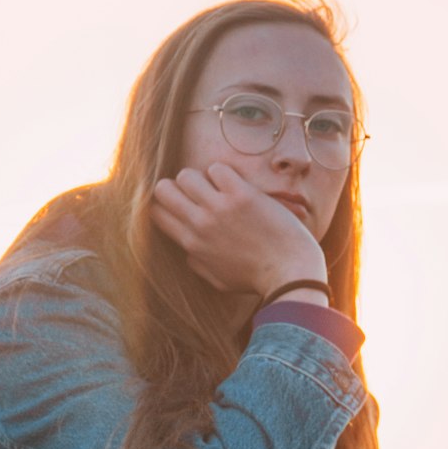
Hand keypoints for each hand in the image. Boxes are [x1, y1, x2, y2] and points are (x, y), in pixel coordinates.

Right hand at [150, 162, 327, 296]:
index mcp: (192, 244)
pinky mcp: (242, 195)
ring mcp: (219, 208)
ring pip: (186, 175)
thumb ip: (197, 263)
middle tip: (197, 193)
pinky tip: (236, 184)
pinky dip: (223, 172)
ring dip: (200, 177)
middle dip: (176, 187)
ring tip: (218, 188)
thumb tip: (187, 250)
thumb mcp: (218, 280)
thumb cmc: (257, 279)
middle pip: (163, 189)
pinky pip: (217, 168)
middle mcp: (200, 224)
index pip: (157, 214)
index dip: (166, 205)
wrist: (290, 274)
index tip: (181, 205)